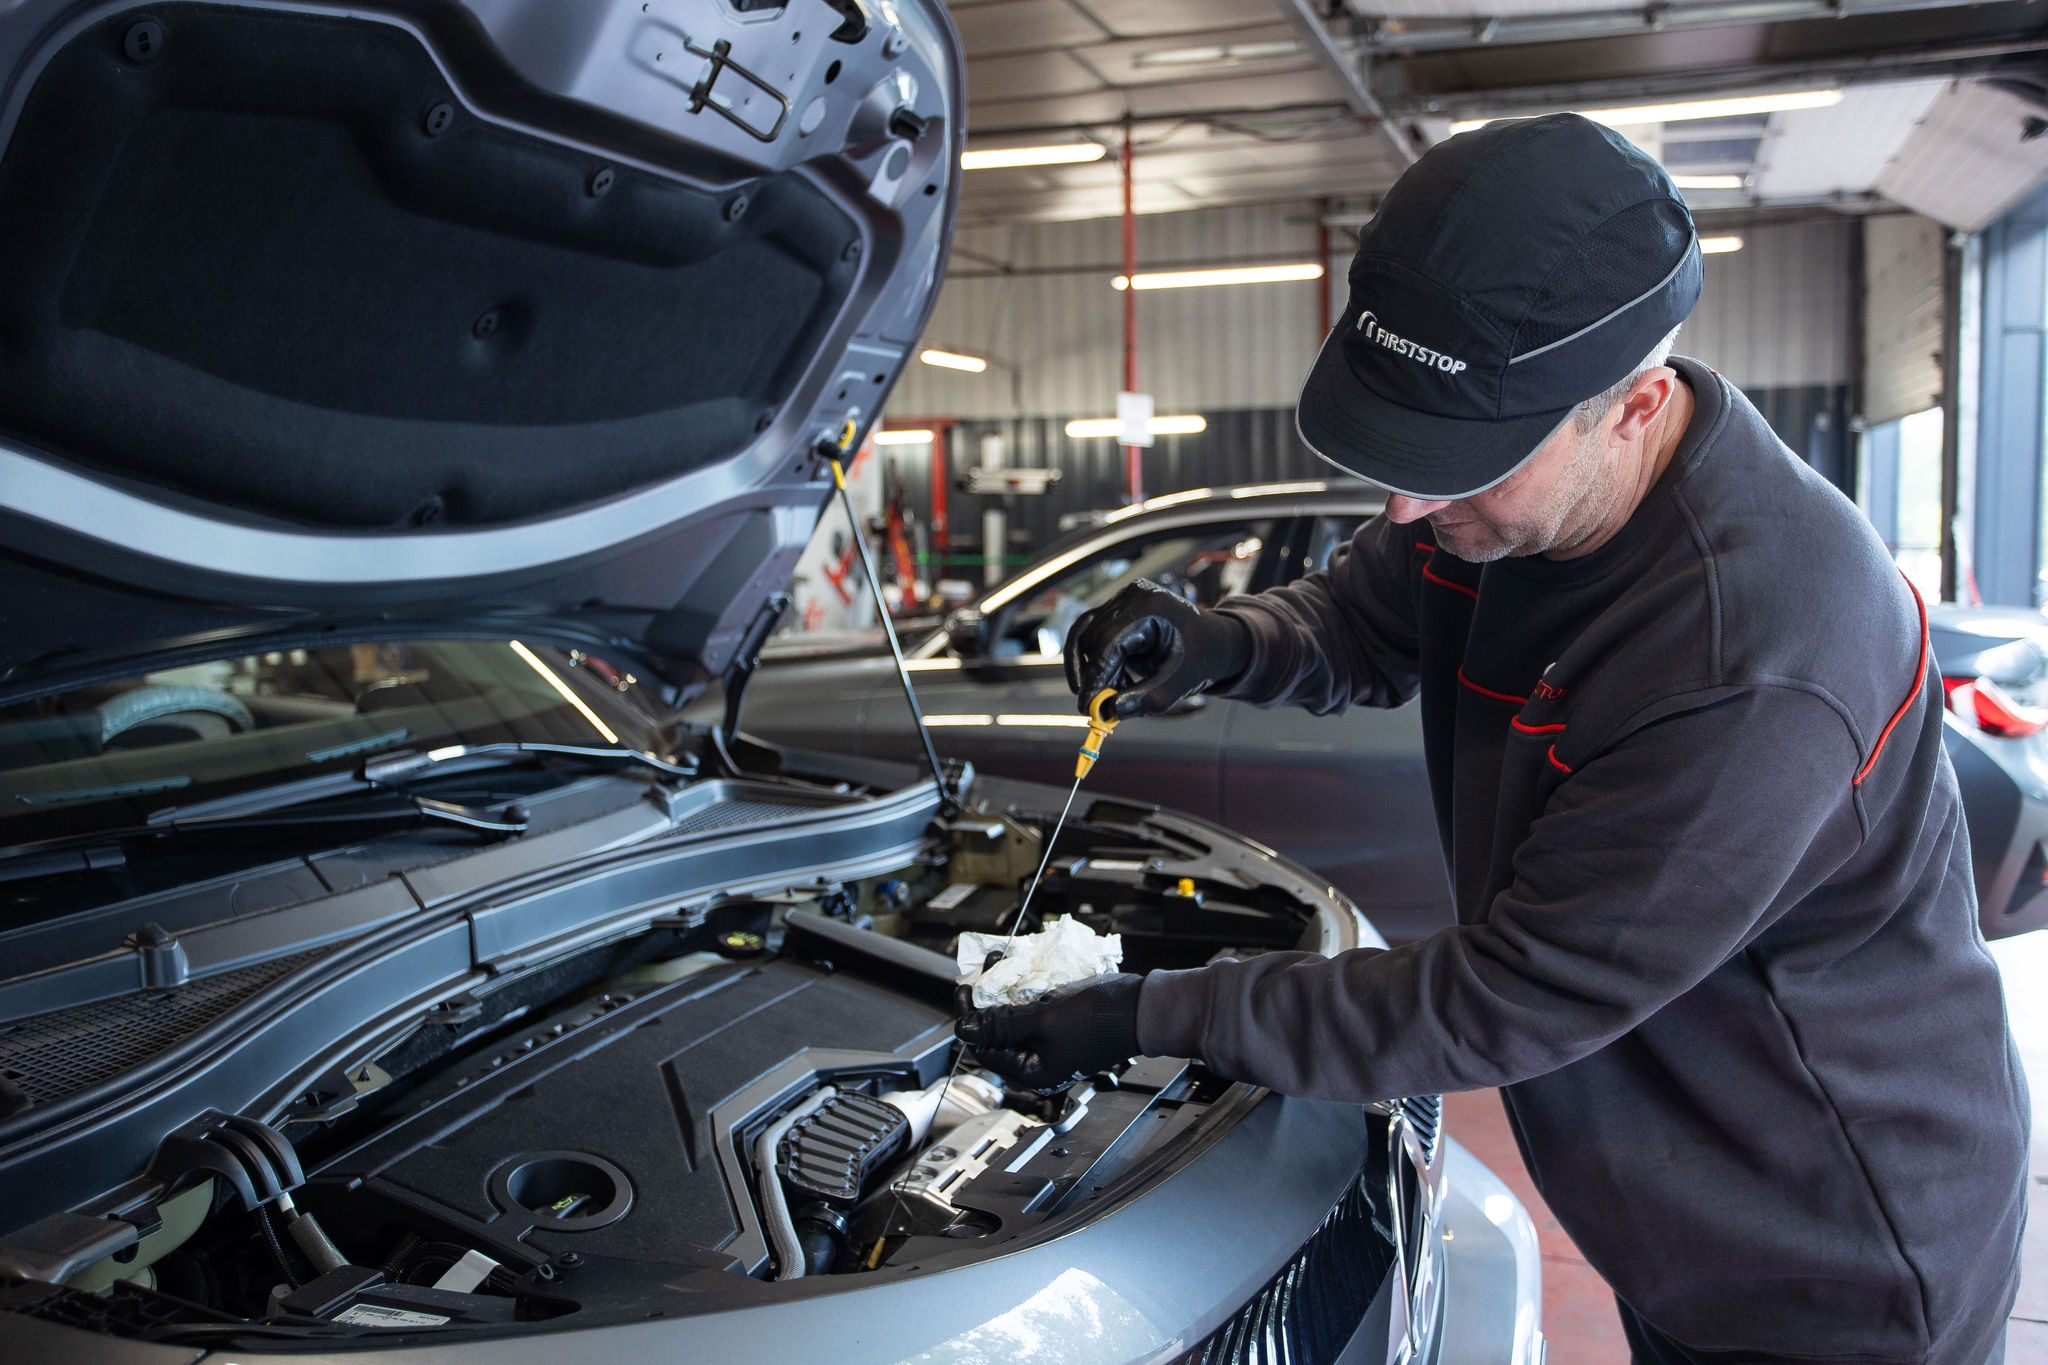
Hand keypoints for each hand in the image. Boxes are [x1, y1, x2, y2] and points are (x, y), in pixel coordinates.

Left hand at [955, 973, 1145, 1093]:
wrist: (1143, 1008)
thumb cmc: (1101, 1019)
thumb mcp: (1044, 1019)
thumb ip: (1002, 1025)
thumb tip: (965, 1029)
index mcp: (1032, 1072)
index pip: (983, 1047)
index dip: (970, 1018)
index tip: (966, 988)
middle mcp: (1039, 1063)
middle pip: (997, 1033)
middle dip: (988, 999)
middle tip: (987, 969)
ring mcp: (1051, 1045)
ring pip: (1014, 1019)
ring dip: (1006, 992)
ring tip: (1004, 965)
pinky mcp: (1061, 1028)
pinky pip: (1033, 1012)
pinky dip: (1025, 993)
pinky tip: (1025, 974)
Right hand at [1063, 581, 1251, 718]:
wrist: (1215, 642)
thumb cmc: (1203, 656)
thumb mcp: (1179, 684)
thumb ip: (1145, 699)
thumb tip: (1109, 712)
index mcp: (1152, 606)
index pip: (1109, 640)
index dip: (1095, 675)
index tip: (1088, 705)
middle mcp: (1133, 597)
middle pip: (1094, 637)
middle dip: (1093, 675)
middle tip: (1096, 708)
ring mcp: (1124, 601)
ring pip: (1087, 636)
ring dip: (1094, 669)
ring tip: (1112, 693)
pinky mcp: (1117, 611)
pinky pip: (1093, 636)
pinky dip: (1097, 661)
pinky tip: (1111, 682)